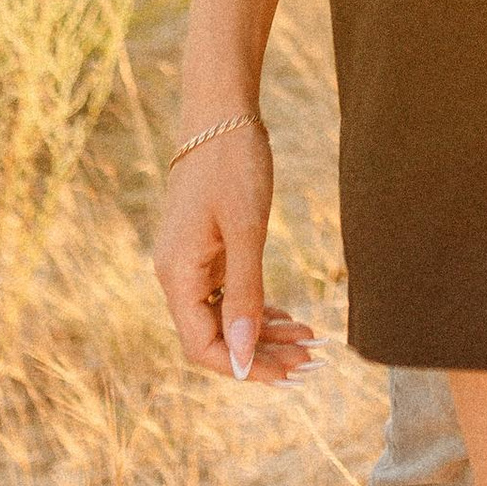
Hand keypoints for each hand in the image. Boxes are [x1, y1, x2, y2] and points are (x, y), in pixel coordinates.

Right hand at [152, 123, 318, 386]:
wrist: (221, 111)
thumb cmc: (233, 162)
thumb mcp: (246, 228)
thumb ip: (244, 294)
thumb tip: (243, 357)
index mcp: (176, 274)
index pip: (202, 347)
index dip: (243, 366)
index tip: (287, 374)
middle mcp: (175, 275)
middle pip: (214, 337)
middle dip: (262, 354)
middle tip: (310, 362)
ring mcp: (189, 262)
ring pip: (223, 317)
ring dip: (264, 332)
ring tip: (309, 342)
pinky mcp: (204, 248)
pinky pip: (227, 293)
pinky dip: (257, 307)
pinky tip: (288, 316)